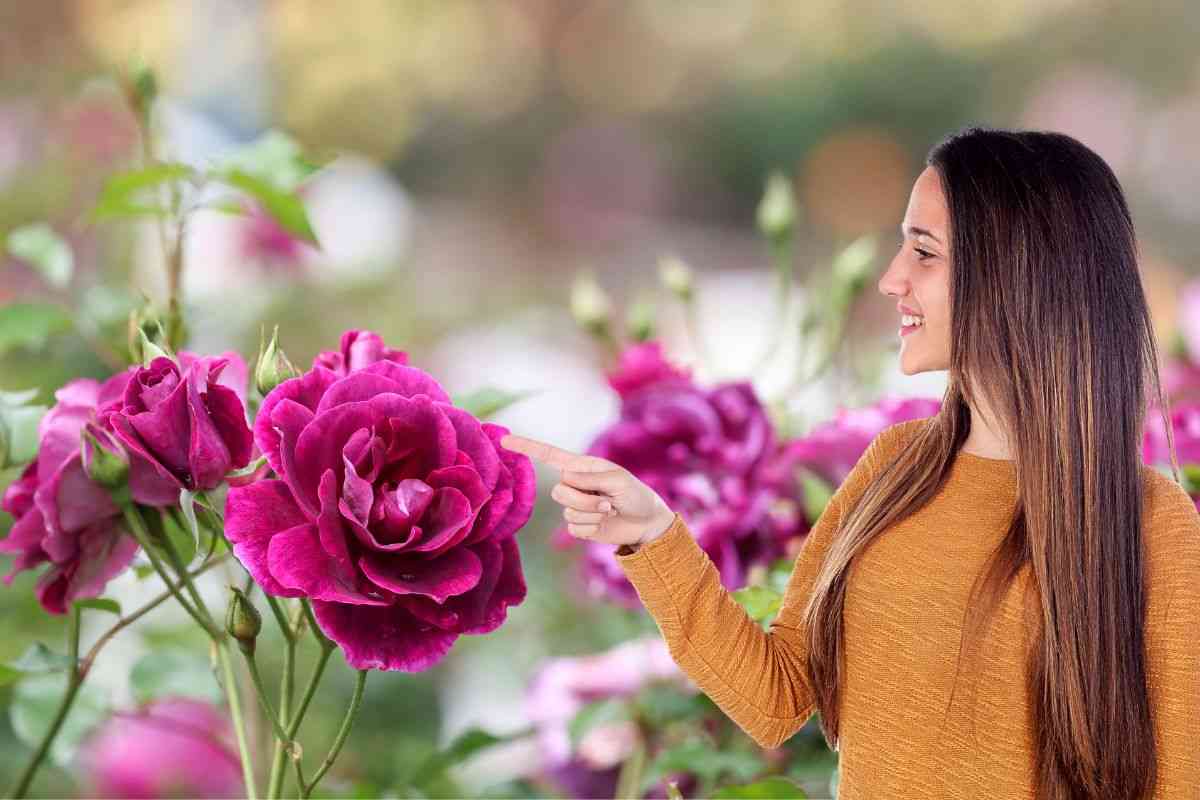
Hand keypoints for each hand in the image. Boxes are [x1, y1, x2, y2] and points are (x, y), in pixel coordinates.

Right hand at [499, 433, 675, 547]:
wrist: (646, 521)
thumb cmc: (635, 494)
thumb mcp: (618, 480)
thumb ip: (592, 478)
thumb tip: (566, 478)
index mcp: (580, 466)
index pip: (548, 455)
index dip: (526, 446)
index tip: (504, 440)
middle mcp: (574, 484)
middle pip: (559, 492)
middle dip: (585, 500)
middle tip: (608, 501)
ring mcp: (575, 505)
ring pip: (568, 511)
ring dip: (593, 513)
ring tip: (610, 509)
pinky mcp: (578, 525)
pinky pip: (574, 528)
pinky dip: (593, 527)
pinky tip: (604, 522)